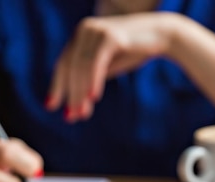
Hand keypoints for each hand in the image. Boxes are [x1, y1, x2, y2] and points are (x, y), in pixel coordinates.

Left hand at [46, 12, 175, 121]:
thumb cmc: (135, 50)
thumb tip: (75, 102)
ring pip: (81, 67)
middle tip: (70, 117)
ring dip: (80, 93)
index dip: (57, 86)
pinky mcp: (109, 36)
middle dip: (70, 94)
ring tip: (82, 114)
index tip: (51, 106)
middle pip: (70, 67)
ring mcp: (96, 31)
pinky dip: (93, 81)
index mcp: (81, 35)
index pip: (63, 64)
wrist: (163, 34)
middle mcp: (84, 30)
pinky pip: (95, 63)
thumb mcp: (108, 65)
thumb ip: (91, 77)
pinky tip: (93, 98)